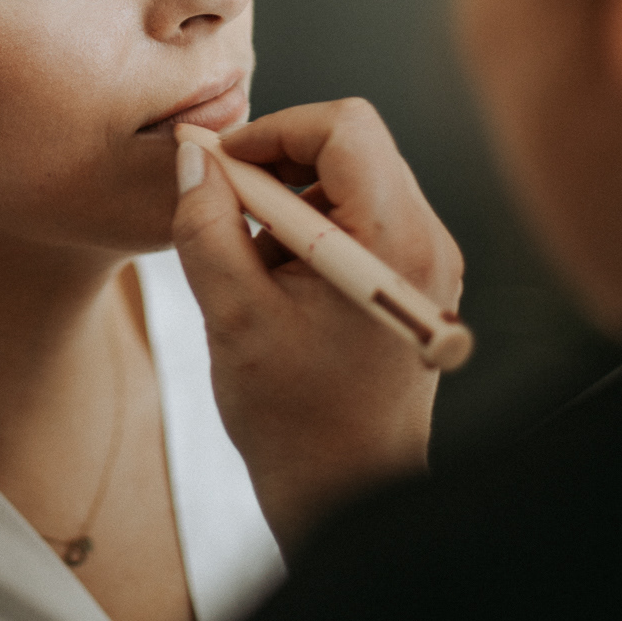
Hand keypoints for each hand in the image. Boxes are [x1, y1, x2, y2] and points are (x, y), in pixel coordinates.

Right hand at [173, 99, 462, 555]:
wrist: (346, 494)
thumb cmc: (294, 420)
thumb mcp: (232, 316)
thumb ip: (207, 224)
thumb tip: (194, 156)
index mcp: (394, 244)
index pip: (345, 127)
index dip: (274, 130)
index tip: (223, 165)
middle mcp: (426, 240)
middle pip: (354, 144)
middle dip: (280, 161)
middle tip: (228, 206)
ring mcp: (427, 258)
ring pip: (354, 176)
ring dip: (292, 197)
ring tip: (256, 261)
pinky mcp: (415, 276)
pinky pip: (362, 214)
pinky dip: (311, 226)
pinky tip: (280, 280)